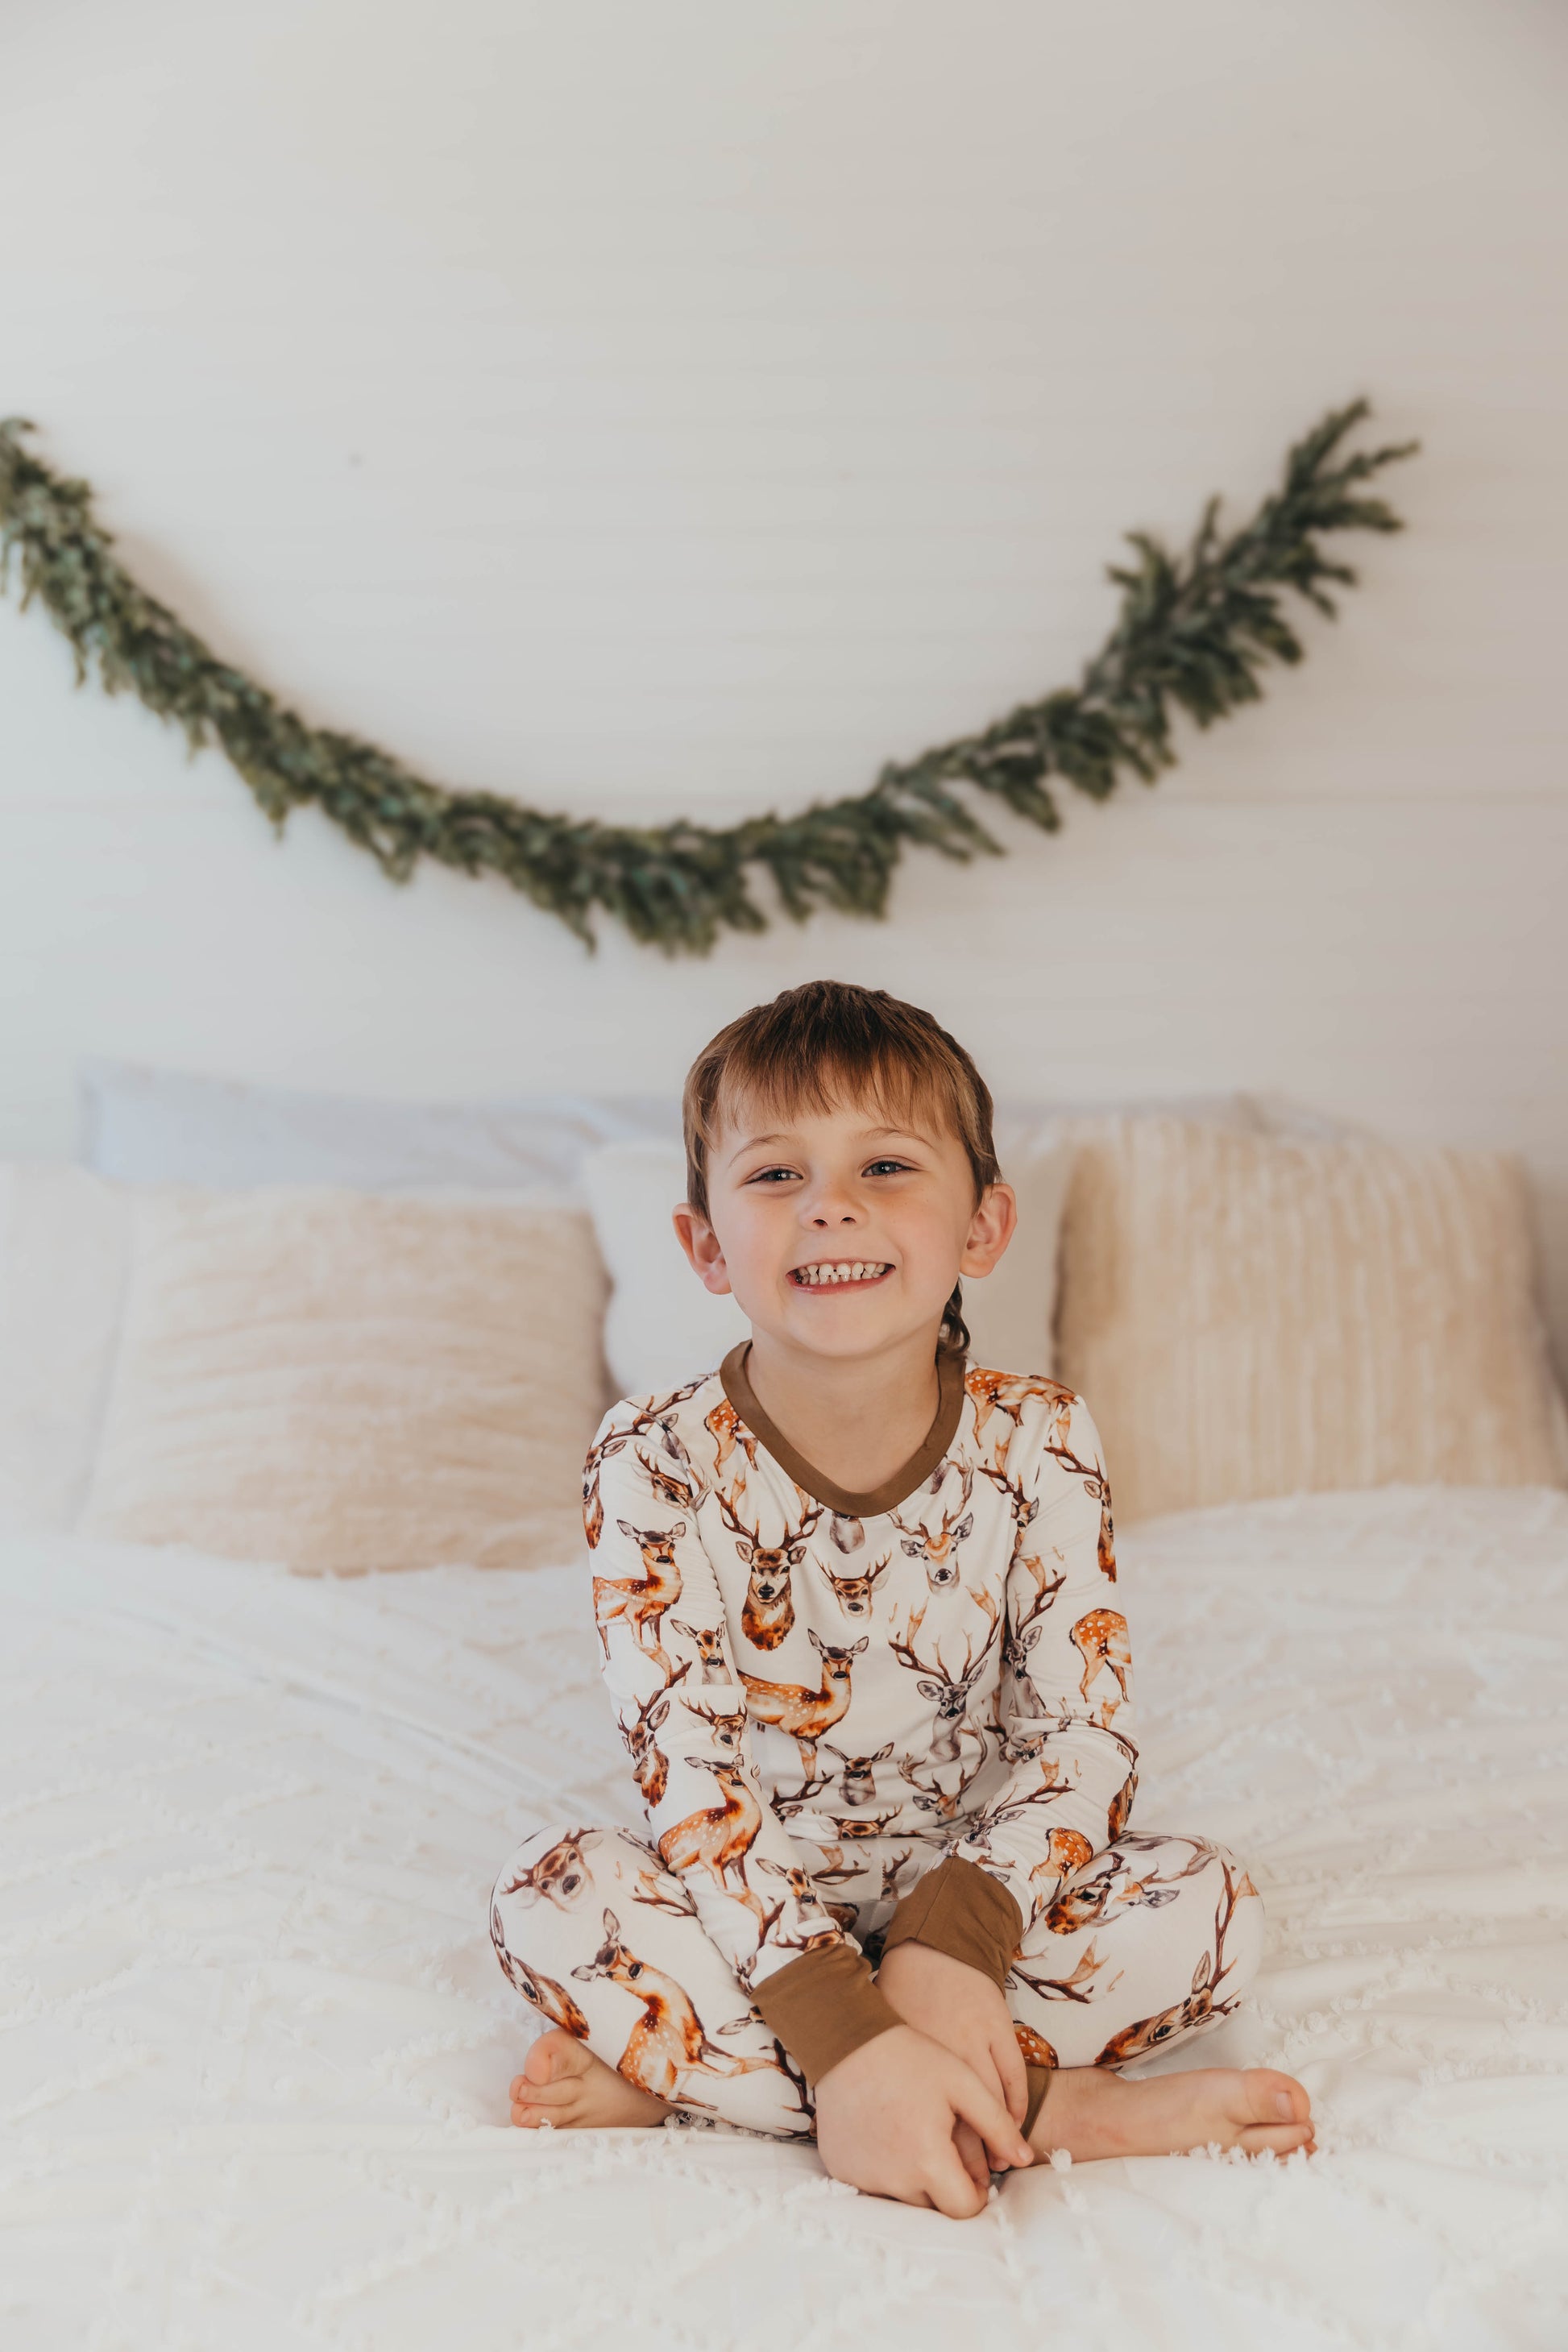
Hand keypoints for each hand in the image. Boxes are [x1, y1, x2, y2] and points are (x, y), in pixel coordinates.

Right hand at [812, 2023, 1032, 2218]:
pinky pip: (873, 2182)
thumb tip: (1025, 2160)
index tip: (975, 2172)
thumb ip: (997, 2124)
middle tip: (944, 2145)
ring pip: (903, 2196)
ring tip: (914, 2133)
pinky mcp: (841, 2168)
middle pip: (933, 2206)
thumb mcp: (962, 2082)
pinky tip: (887, 2133)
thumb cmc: (910, 2057)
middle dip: (946, 2184)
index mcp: (928, 2161)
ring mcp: (862, 2176)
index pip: (963, 2209)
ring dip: (915, 2177)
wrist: (846, 2040)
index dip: (976, 2193)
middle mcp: (893, 2180)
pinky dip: (884, 2168)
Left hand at [876, 1941, 1027, 2189]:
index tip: (948, 2184)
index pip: (932, 2128)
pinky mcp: (998, 2027)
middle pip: (964, 2123)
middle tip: (977, 2186)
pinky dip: (1017, 2108)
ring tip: (1000, 2164)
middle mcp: (943, 2055)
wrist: (932, 1951)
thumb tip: (886, 2139)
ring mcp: (975, 2041)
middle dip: (973, 2162)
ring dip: (1001, 2141)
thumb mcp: (888, 2046)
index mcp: (912, 2064)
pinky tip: (1013, 2127)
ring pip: (993, 2105)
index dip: (944, 2162)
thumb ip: (893, 2087)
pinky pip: (1015, 2077)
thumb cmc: (900, 2001)